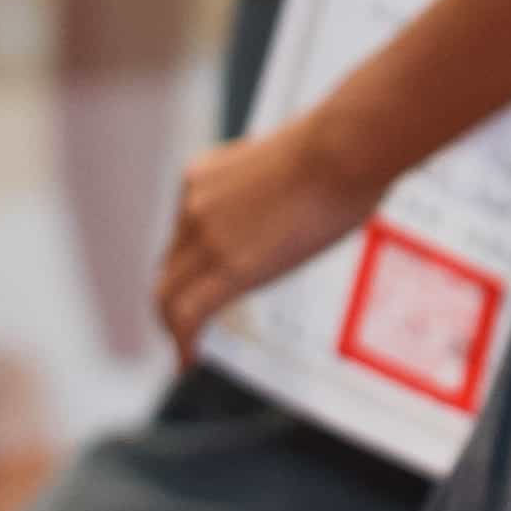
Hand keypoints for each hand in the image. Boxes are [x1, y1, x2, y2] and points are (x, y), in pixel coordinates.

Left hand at [153, 117, 382, 352]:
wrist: (341, 150)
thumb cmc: (336, 151)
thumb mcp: (285, 169)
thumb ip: (274, 194)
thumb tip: (300, 211)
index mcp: (203, 177)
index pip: (183, 233)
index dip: (188, 266)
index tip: (202, 283)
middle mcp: (193, 204)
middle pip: (170, 266)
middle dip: (174, 299)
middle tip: (185, 326)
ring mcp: (205, 235)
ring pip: (169, 294)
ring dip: (173, 326)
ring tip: (186, 350)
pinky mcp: (227, 266)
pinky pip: (188, 314)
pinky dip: (183, 342)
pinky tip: (190, 361)